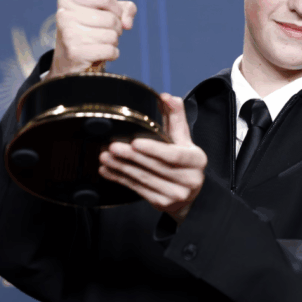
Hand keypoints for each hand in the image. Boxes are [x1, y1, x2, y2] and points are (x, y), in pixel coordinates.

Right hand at [47, 0, 136, 77]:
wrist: (68, 59)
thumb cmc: (88, 31)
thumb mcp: (105, 12)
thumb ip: (125, 8)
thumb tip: (127, 23)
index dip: (117, 9)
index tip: (112, 16)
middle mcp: (64, 14)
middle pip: (111, 18)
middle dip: (116, 28)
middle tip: (104, 32)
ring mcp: (69, 33)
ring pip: (112, 35)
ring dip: (113, 41)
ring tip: (100, 43)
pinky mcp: (75, 52)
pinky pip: (110, 50)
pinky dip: (112, 54)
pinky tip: (101, 53)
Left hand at [99, 94, 207, 224]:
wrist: (191, 194)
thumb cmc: (185, 161)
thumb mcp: (184, 139)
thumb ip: (176, 116)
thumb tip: (166, 97)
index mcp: (196, 160)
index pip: (174, 155)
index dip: (154, 149)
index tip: (135, 142)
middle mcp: (189, 179)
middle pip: (155, 166)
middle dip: (131, 157)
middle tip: (112, 146)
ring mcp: (175, 194)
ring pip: (143, 179)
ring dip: (121, 167)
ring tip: (105, 156)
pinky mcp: (161, 203)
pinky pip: (137, 189)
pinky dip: (120, 179)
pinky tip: (108, 171)